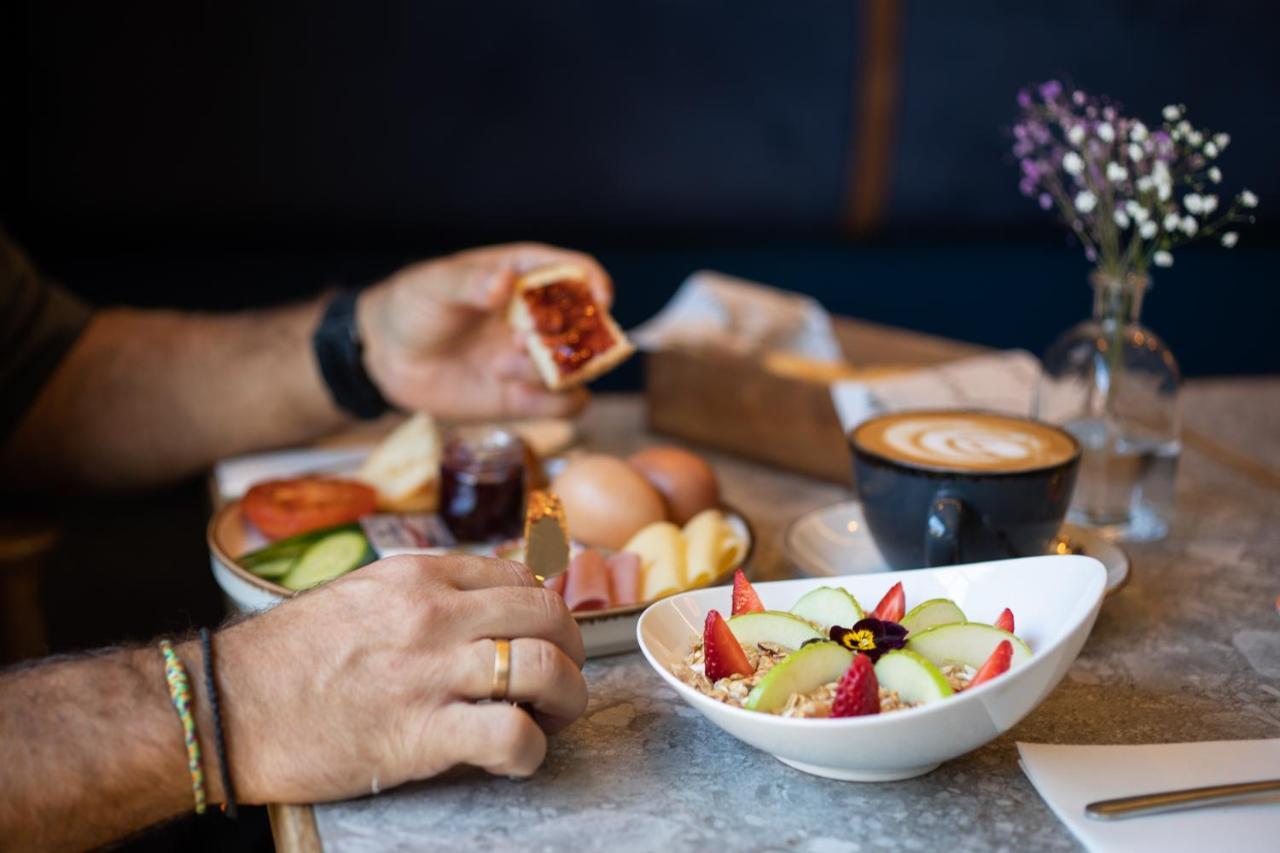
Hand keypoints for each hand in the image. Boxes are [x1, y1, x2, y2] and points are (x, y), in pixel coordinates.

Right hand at [214, 554, 587, 803]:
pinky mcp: (419, 733)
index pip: (521, 579)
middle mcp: (433, 614)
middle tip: (564, 679)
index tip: (544, 639)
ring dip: (569, 699)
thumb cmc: (286, 656)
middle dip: (574, 650)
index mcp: (420, 575)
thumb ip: (423, 593)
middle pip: (548, 615)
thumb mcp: (360, 594)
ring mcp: (429, 672)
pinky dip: (532, 750)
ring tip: (555, 718)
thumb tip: (477, 602)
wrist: (224, 706)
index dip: (547, 613)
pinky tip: (518, 757)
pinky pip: (511, 735)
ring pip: (546, 668)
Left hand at [357, 243, 613, 420]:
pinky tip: (514, 393)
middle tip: (531, 342)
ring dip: (557, 372)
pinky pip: (565, 406)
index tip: (598, 300)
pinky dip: (555, 405)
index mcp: (524, 275)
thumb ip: (469, 281)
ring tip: (504, 366)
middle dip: (577, 337)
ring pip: (582, 369)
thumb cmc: (412, 306)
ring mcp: (535, 358)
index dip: (593, 283)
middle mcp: (539, 317)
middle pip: (590, 325)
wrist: (386, 357)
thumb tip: (502, 283)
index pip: (575, 271)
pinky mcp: (526, 397)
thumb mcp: (434, 285)